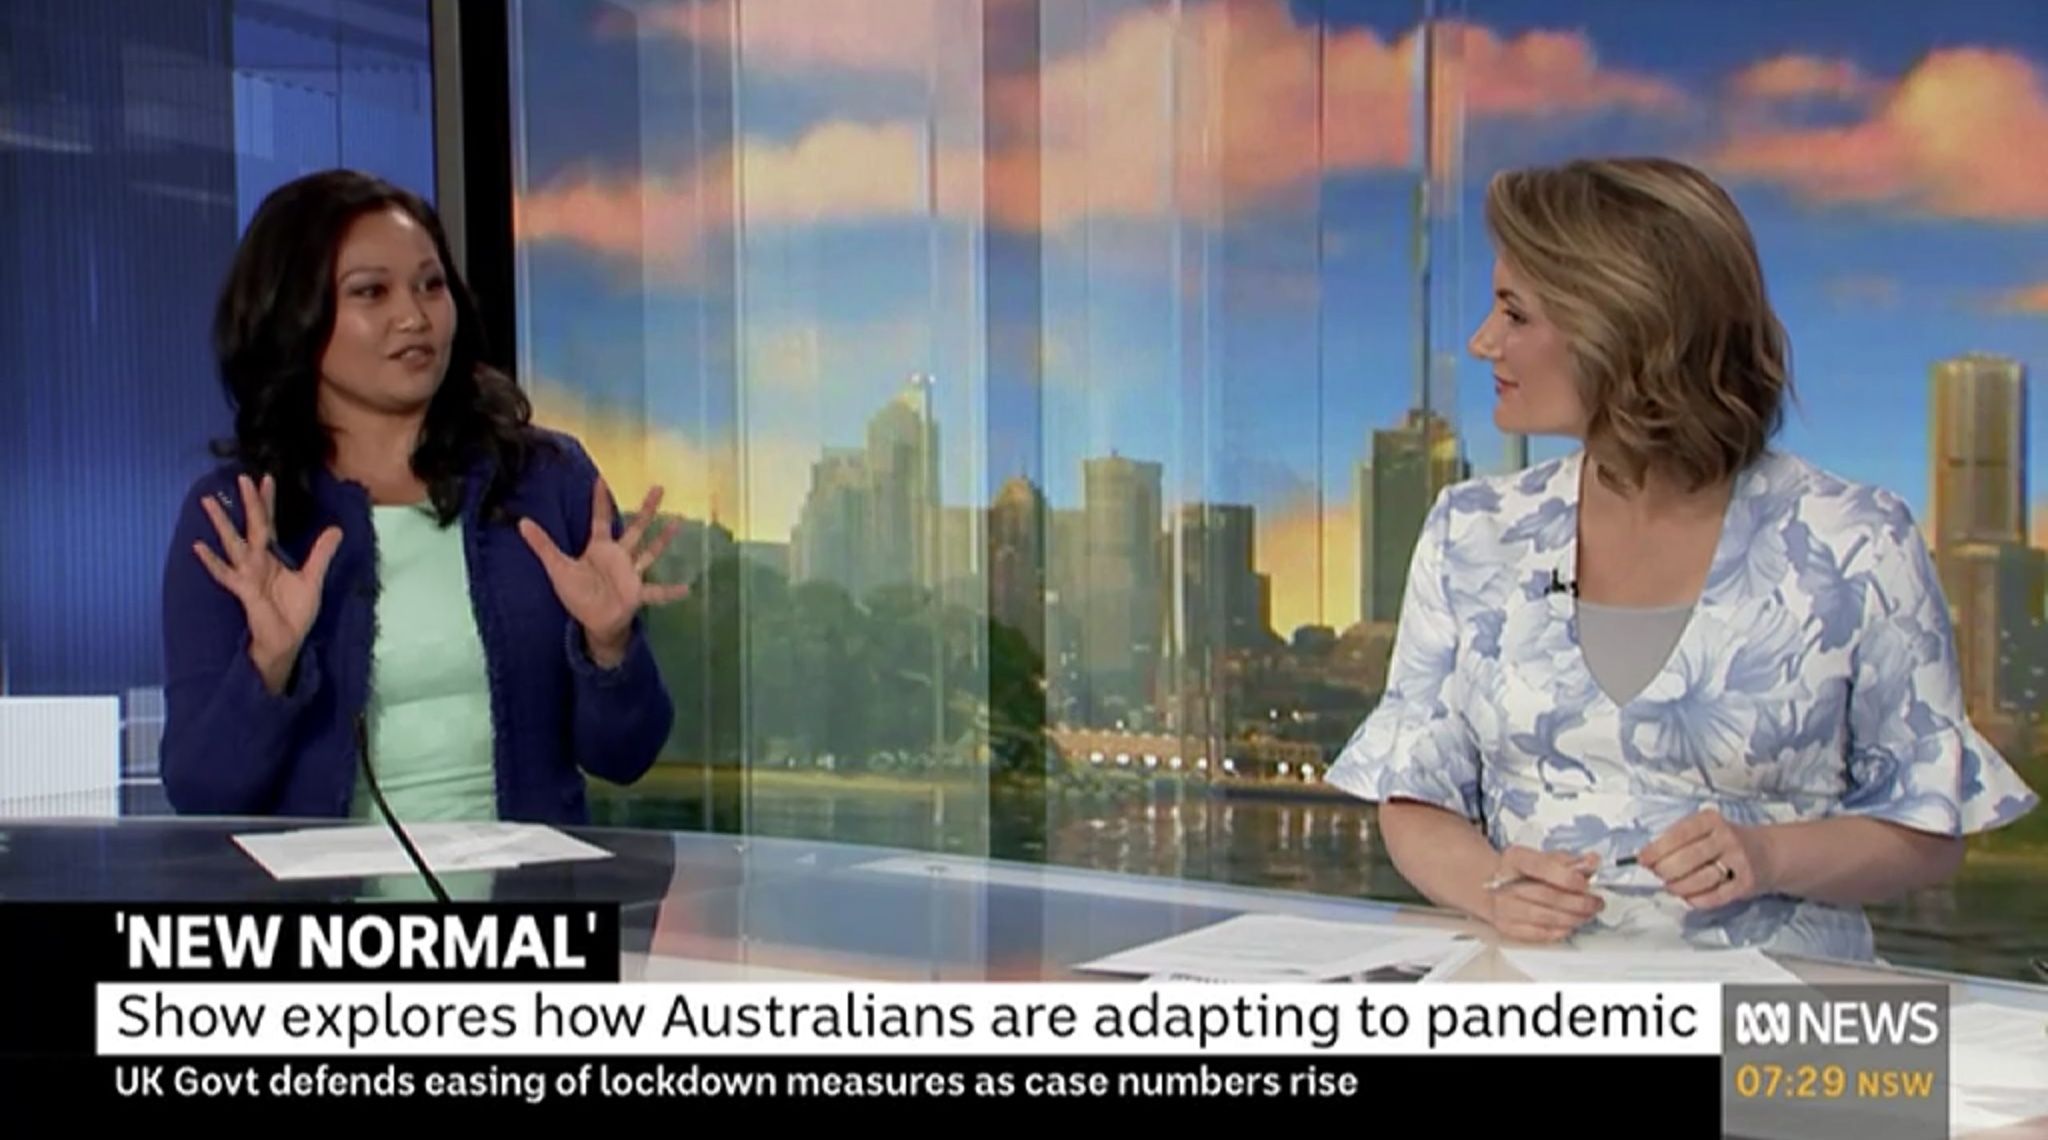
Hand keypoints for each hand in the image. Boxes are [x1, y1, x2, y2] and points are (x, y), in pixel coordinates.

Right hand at [192, 473, 342, 695]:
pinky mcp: (243, 589)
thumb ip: (321, 553)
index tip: (265, 479)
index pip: (269, 522)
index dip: (267, 502)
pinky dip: (212, 561)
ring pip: (233, 542)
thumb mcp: (313, 578)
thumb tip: (336, 529)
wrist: (286, 640)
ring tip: (209, 501)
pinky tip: (199, 547)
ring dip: (222, 523)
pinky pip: (225, 573)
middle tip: (242, 477)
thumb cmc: (295, 611)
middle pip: (252, 525)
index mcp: (272, 556)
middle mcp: (257, 560)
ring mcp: (247, 573)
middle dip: (248, 502)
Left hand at [518, 479, 687, 667]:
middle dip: (646, 509)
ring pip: (649, 551)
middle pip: (635, 528)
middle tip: (659, 487)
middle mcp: (619, 557)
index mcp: (599, 549)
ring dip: (663, 539)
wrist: (593, 623)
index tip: (602, 478)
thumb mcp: (557, 568)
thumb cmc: (578, 595)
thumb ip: (543, 545)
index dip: (600, 500)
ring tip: (678, 522)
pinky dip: (670, 591)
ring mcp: (631, 574)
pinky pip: (656, 592)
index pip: (600, 519)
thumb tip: (521, 522)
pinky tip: (688, 588)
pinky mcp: (637, 593)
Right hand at [1482, 845, 1603, 943]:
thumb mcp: (1543, 857)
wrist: (1490, 886)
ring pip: (1542, 916)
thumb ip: (1570, 860)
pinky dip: (1557, 931)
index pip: (1539, 866)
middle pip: (1544, 894)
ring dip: (1571, 918)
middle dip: (1576, 901)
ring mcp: (1502, 906)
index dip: (1565, 876)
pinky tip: (1570, 926)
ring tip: (1587, 915)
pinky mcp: (1505, 926)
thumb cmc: (1522, 872)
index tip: (1585, 884)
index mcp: (1514, 859)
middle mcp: (1504, 882)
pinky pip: (1535, 933)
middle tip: (1595, 903)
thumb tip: (1592, 861)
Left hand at [1637, 808, 1769, 909]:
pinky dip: (1697, 899)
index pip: (1678, 834)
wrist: (1769, 853)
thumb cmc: (1725, 842)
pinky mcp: (1747, 883)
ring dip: (1679, 887)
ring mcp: (1739, 861)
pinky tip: (1689, 897)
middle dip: (1665, 870)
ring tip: (1671, 887)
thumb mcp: (1705, 830)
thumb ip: (1679, 840)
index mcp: (1710, 820)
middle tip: (1658, 875)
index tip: (1642, 860)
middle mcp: (1727, 838)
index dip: (1656, 850)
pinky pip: (1716, 896)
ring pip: (1700, 879)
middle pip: (1687, 858)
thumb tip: (1647, 858)